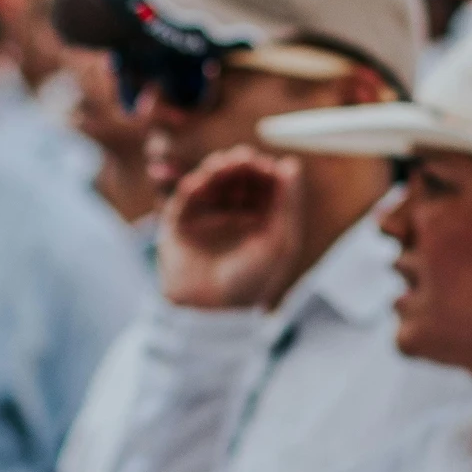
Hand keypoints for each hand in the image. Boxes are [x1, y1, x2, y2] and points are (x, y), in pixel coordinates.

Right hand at [158, 148, 306, 310]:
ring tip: (223, 165)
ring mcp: (207, 219)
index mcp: (262, 221)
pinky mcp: (180, 226)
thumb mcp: (279, 241)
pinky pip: (185, 200)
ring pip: (211, 185)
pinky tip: (201, 182)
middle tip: (243, 159)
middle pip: (237, 180)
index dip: (265, 172)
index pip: (264, 186)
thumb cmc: (252, 281)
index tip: (266, 165)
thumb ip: (287, 203)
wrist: (212, 312)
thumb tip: (291, 164)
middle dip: (240, 166)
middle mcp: (234, 217)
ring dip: (216, 170)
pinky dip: (192, 187)